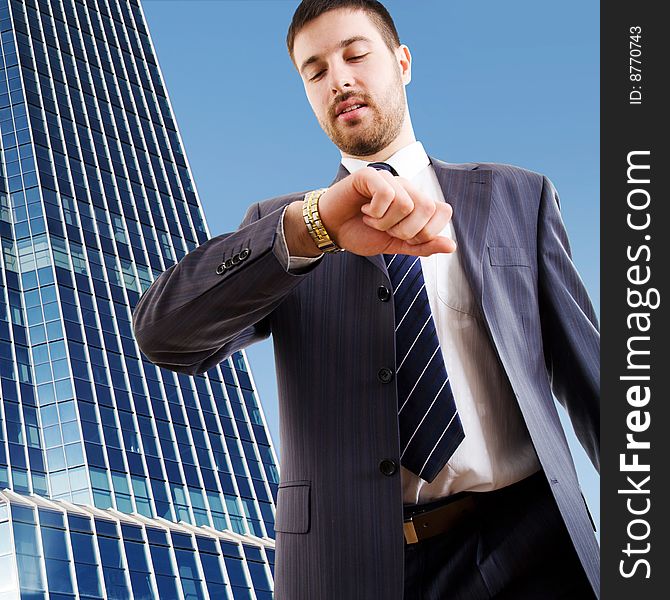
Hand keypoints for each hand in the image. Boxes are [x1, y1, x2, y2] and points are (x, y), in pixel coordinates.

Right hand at [317, 168, 455, 255]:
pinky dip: (375, 211)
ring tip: (371, 219)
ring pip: (406, 203)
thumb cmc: (361, 233)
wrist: (331, 230)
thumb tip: (451, 246)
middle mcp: (406, 188)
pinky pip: (386, 194)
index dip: (426, 232)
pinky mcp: (370, 176)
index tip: (404, 237)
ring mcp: (389, 179)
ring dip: (385, 222)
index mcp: (416, 202)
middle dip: (407, 230)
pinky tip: (364, 209)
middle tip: (387, 229)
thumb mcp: (395, 245)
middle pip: (428, 207)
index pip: (443, 211)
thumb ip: (422, 246)